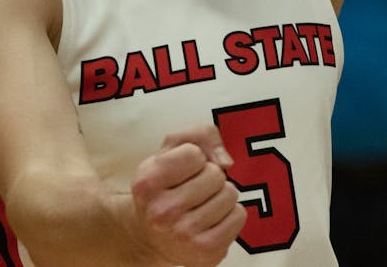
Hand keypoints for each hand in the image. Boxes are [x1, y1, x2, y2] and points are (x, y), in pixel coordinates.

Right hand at [131, 125, 246, 266]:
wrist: (151, 236)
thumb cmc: (165, 185)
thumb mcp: (171, 151)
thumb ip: (199, 135)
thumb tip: (225, 160)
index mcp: (147, 182)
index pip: (194, 153)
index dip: (195, 157)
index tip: (184, 170)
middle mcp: (161, 211)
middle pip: (215, 174)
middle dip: (210, 176)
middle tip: (193, 189)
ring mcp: (184, 234)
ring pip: (230, 194)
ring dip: (221, 195)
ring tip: (202, 204)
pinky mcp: (206, 251)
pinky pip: (239, 215)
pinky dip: (231, 213)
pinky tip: (212, 219)